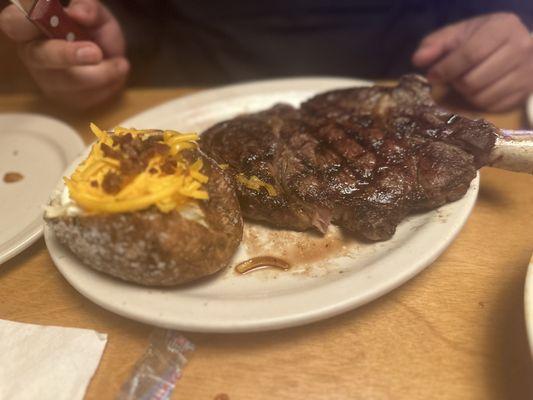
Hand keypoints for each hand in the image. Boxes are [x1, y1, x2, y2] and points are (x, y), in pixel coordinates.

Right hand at [0, 0, 128, 108]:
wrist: (112, 59)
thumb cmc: (94, 31)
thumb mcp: (97, 15)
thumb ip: (89, 8)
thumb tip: (78, 13)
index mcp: (31, 26)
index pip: (15, 24)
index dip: (25, 22)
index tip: (46, 15)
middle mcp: (33, 54)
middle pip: (39, 57)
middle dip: (66, 55)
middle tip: (96, 52)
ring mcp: (47, 80)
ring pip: (67, 82)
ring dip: (99, 74)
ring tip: (121, 64)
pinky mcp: (65, 99)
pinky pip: (86, 97)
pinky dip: (107, 85)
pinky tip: (115, 72)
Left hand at [412, 13, 532, 111]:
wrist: (512, 47)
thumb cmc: (478, 40)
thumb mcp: (456, 35)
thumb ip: (434, 44)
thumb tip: (418, 59)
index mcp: (502, 27)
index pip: (470, 54)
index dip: (446, 69)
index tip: (432, 75)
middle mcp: (520, 49)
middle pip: (473, 80)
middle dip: (455, 82)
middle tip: (451, 78)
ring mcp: (525, 73)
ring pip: (481, 97)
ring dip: (465, 93)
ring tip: (465, 81)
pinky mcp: (523, 93)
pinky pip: (491, 107)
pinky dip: (477, 102)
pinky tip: (477, 89)